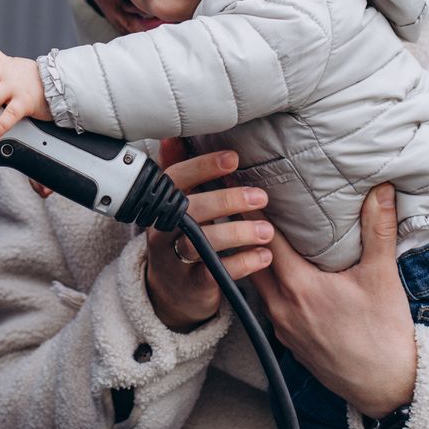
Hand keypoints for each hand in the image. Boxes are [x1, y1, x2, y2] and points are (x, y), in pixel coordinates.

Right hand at [142, 139, 275, 330]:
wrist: (171, 293)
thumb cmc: (180, 238)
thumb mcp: (176, 205)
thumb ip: (178, 172)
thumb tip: (173, 134)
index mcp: (161, 204)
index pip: (175, 179)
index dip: (203, 167)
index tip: (233, 159)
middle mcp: (162, 230)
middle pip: (188, 210)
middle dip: (225, 200)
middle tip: (261, 197)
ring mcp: (174, 259)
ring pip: (199, 243)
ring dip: (237, 233)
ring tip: (267, 231)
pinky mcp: (191, 284)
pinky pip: (214, 273)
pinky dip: (242, 263)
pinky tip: (264, 256)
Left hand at [238, 184, 415, 418]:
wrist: (387, 388)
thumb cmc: (385, 333)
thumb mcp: (383, 277)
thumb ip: (377, 229)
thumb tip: (380, 189)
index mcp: (299, 287)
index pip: (264, 240)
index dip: (250, 211)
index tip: (237, 186)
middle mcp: (281, 307)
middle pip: (249, 260)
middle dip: (242, 232)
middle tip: (234, 204)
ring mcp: (280, 326)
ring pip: (254, 284)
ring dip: (250, 258)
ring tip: (248, 232)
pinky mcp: (286, 340)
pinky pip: (264, 303)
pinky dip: (262, 282)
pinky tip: (272, 272)